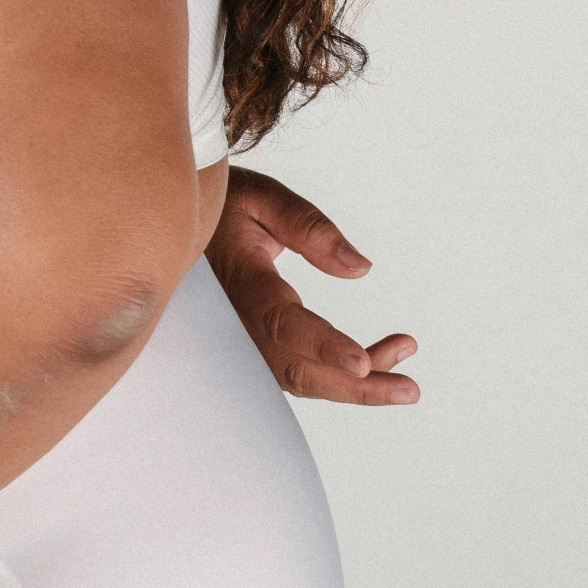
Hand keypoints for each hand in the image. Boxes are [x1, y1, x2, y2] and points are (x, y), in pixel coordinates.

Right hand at [207, 169, 419, 405]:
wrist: (178, 222)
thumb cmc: (222, 205)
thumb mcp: (264, 198)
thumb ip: (310, 227)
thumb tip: (360, 268)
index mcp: (242, 280)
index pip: (281, 321)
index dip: (321, 345)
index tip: (362, 363)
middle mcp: (238, 320)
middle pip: (295, 369)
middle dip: (354, 387)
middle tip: (409, 390)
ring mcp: (242, 338)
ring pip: (298, 377)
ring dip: (351, 385)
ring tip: (404, 376)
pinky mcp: (253, 343)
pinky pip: (293, 369)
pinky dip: (333, 373)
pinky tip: (372, 360)